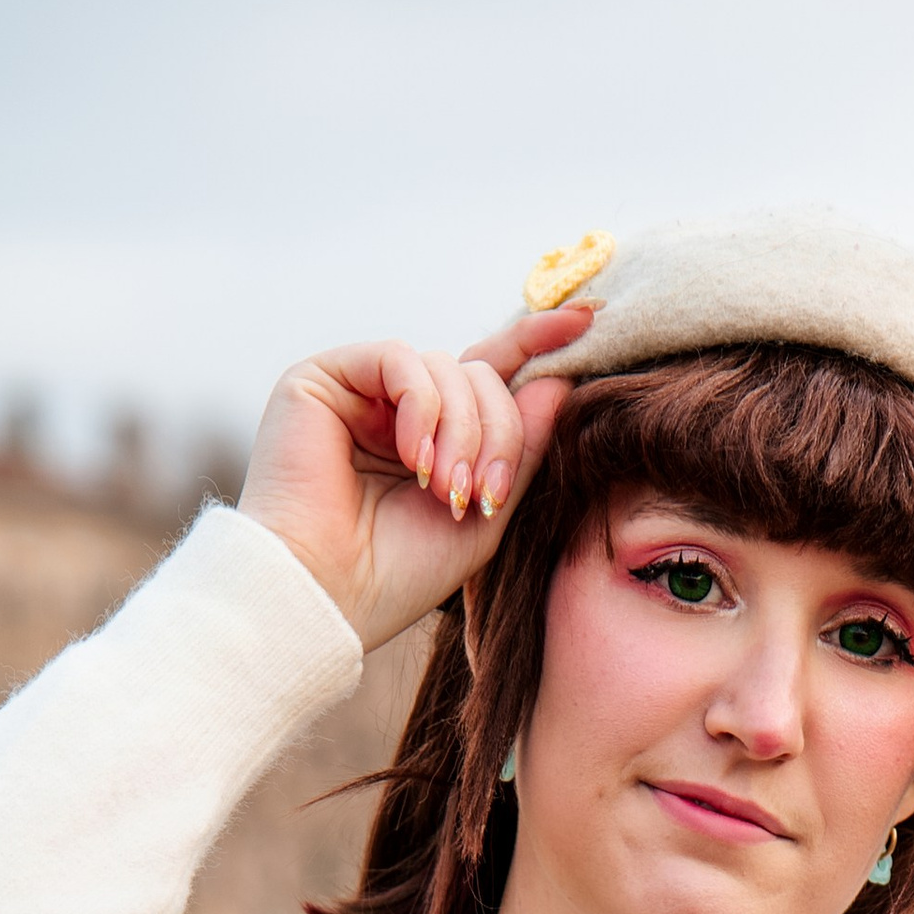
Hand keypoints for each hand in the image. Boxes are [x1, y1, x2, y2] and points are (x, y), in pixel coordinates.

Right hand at [237, 303, 593, 652]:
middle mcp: (400, 409)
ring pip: (448, 368)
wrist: (325, 596)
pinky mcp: (325, 377)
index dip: (536, 344)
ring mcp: (363, 391)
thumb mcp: (485, 516)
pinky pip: (400, 359)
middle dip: (500, 433)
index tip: (589, 317)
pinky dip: (422, 408)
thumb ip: (523, 448)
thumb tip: (561, 380)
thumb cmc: (397, 574)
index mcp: (437, 440)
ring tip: (446, 492)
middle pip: (482, 377)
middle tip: (485, 495)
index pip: (492, 376)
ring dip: (462, 432)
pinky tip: (413, 459)